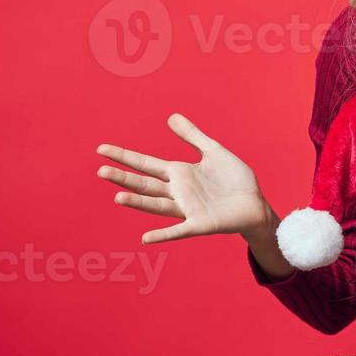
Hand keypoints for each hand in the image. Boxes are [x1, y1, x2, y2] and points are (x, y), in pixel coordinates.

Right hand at [97, 113, 277, 244]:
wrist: (255, 204)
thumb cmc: (234, 180)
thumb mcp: (213, 151)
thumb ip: (192, 136)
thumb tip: (170, 116)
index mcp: (179, 173)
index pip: (146, 164)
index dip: (124, 157)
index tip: (101, 149)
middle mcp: (178, 192)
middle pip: (144, 184)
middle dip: (123, 178)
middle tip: (100, 170)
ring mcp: (187, 209)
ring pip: (156, 205)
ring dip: (138, 202)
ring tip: (117, 197)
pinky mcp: (200, 224)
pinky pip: (179, 230)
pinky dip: (163, 235)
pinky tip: (146, 238)